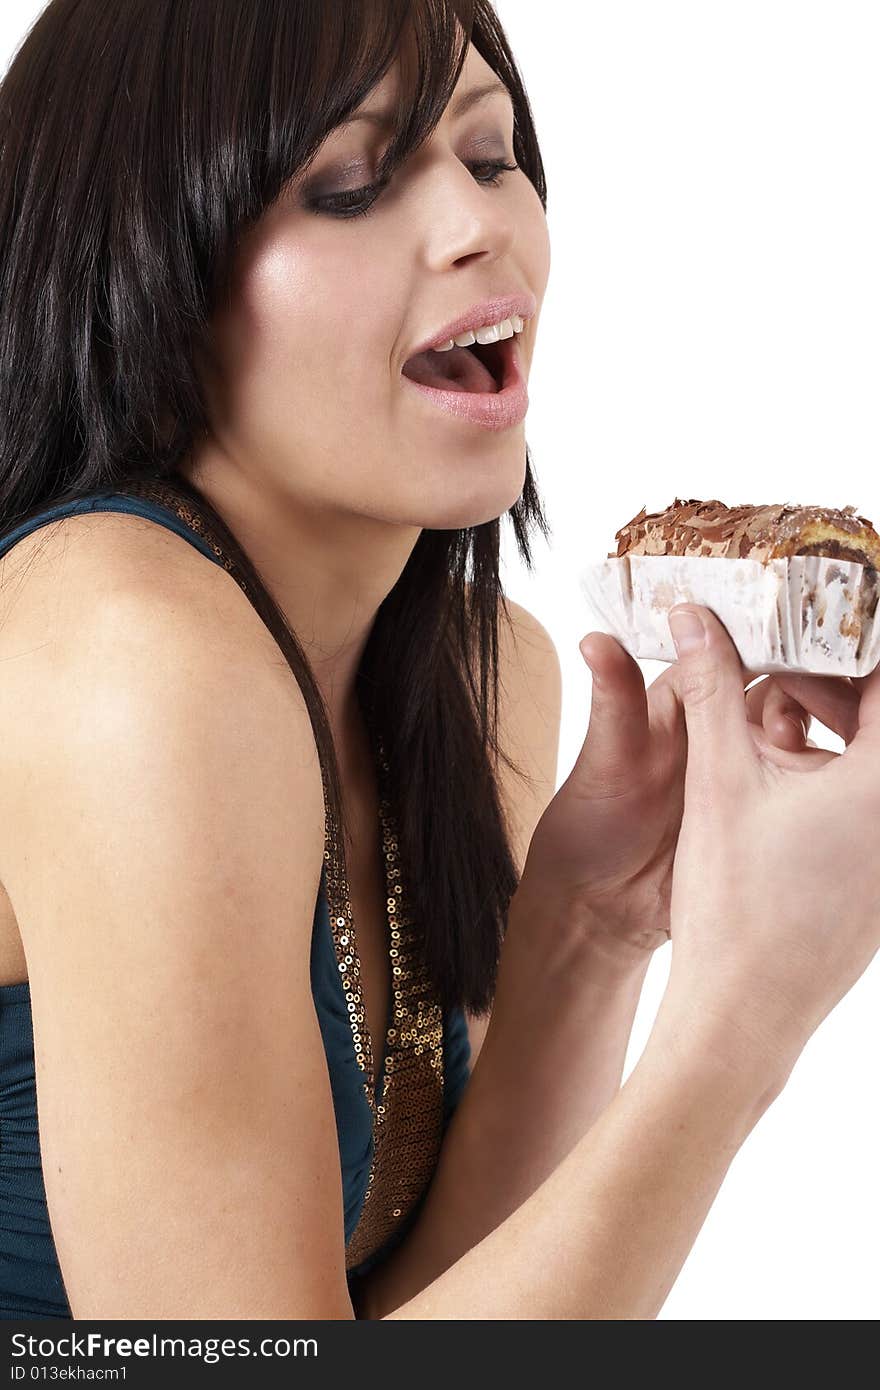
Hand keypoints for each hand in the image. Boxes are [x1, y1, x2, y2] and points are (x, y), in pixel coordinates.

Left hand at [519, 627, 858, 959]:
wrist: (602, 906)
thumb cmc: (588, 826)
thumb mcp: (607, 761)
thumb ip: (612, 701)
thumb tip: (595, 640)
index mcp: (679, 699)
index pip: (729, 649)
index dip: (765, 633)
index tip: (804, 622)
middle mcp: (713, 726)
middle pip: (774, 682)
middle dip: (808, 673)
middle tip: (837, 671)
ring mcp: (740, 768)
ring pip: (795, 728)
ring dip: (819, 720)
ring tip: (840, 719)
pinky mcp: (759, 809)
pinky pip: (800, 781)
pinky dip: (823, 771)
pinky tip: (845, 767)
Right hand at [661, 604, 879, 1080]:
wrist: (744, 1014)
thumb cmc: (736, 906)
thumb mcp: (718, 780)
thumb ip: (711, 688)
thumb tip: (694, 618)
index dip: (857, 625)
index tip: (823, 599)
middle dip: (832, 668)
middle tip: (774, 644)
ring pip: (874, 751)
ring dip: (828, 715)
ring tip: (762, 702)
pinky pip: (869, 791)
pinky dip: (831, 761)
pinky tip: (771, 759)